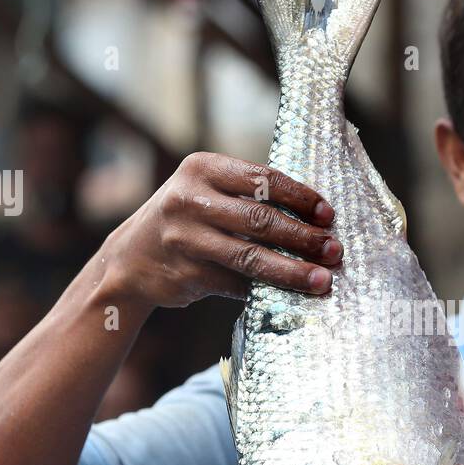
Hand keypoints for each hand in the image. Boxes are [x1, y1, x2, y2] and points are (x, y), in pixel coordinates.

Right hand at [97, 152, 341, 310]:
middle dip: (304, 237)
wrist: (129, 260)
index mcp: (202, 168)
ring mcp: (185, 239)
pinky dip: (266, 291)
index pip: (264, 179)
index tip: (329, 215)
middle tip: (334, 251)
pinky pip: (237, 284)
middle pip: (262, 219)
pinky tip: (290, 297)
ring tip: (322, 280)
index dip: (301, 198)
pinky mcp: (186, 274)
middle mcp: (189, 199)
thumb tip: (315, 218)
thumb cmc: (186, 220)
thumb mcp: (206, 192)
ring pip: (251, 257)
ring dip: (292, 271)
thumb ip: (249, 196)